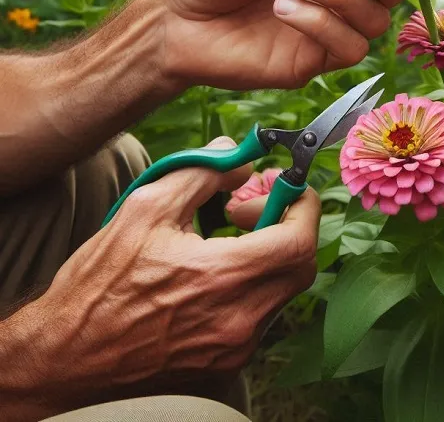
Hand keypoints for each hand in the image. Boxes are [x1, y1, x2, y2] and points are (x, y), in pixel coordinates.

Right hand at [3, 137, 319, 418]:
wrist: (65, 356)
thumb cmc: (99, 284)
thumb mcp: (146, 208)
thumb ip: (202, 173)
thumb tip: (239, 157)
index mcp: (222, 278)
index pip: (299, 240)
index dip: (301, 204)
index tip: (282, 185)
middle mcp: (239, 319)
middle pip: (301, 264)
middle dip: (288, 224)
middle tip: (250, 208)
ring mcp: (236, 346)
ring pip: (284, 288)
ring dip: (270, 253)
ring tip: (228, 236)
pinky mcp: (226, 363)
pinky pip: (262, 312)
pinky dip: (255, 282)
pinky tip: (217, 269)